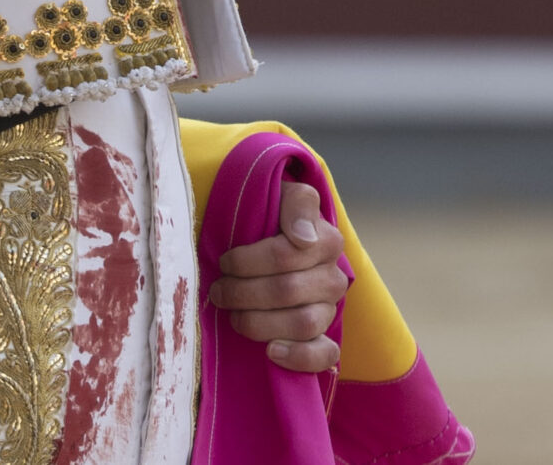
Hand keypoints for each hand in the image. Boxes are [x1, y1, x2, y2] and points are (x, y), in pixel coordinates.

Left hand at [206, 178, 350, 373]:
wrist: (272, 244)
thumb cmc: (271, 218)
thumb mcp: (281, 196)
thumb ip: (298, 204)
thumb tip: (304, 238)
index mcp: (326, 241)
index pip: (284, 256)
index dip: (247, 262)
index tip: (225, 261)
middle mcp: (333, 277)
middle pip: (287, 291)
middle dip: (243, 292)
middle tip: (218, 291)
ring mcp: (330, 309)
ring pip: (301, 323)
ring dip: (258, 322)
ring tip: (232, 315)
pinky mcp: (325, 337)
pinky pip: (324, 354)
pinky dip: (298, 357)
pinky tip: (270, 351)